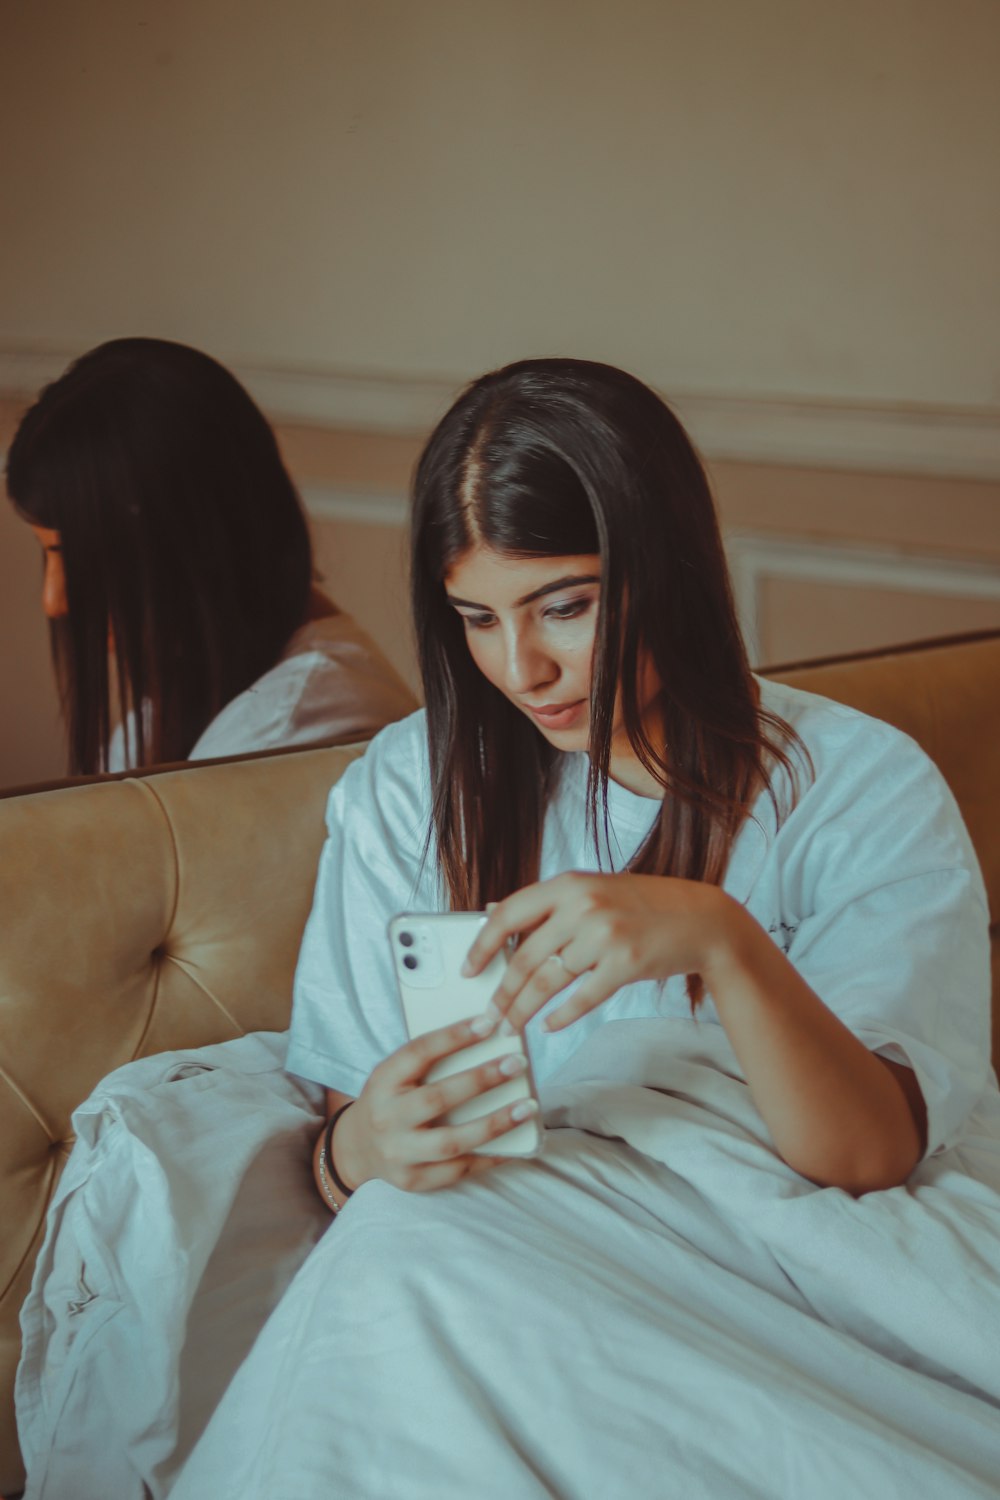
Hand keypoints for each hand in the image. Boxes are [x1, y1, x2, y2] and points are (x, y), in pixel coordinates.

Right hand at [334, 1017, 538, 1192]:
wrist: (356, 1148)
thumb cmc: (389, 1100)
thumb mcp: (395, 1073)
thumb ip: (428, 1061)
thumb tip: (485, 1037)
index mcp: (383, 1081)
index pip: (418, 1053)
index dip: (454, 1036)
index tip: (489, 1022)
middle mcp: (387, 1118)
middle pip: (437, 1099)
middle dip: (481, 1080)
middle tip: (517, 1063)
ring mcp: (398, 1153)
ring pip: (451, 1142)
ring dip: (494, 1124)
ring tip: (527, 1107)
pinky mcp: (413, 1180)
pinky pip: (458, 1170)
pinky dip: (490, 1157)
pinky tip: (516, 1145)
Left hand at [462, 871, 733, 1033]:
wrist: (701, 919)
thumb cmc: (643, 906)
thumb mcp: (593, 890)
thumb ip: (547, 904)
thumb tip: (493, 911)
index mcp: (569, 884)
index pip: (509, 914)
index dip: (482, 945)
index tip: (468, 970)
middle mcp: (584, 905)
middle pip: (525, 958)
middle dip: (502, 994)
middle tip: (487, 1017)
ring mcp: (605, 935)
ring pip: (548, 982)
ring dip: (524, 1011)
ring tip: (510, 1028)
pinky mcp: (626, 964)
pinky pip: (582, 998)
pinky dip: (561, 1017)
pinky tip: (548, 1026)